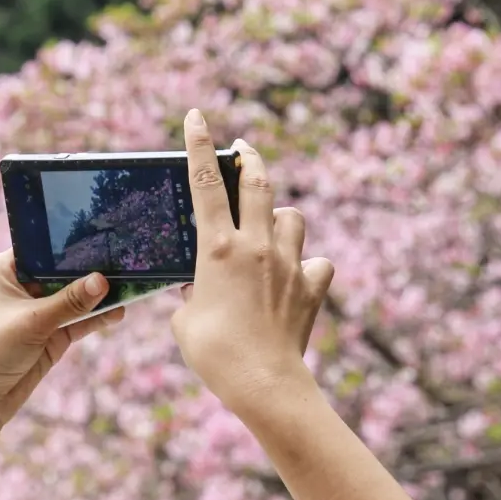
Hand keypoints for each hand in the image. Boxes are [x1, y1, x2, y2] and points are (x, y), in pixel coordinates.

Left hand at [0, 250, 124, 434]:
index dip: (72, 240)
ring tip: (132, 282)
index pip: (45, 247)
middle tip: (125, 255)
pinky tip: (120, 311)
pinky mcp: (53, 334)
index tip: (102, 230)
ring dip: (99, 294)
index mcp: (8, 269)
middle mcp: (25, 285)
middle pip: (65, 271)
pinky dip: (98, 317)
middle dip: (92, 267)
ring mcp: (41, 310)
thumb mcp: (32, 321)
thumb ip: (69, 302)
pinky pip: (80, 321)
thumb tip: (103, 280)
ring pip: (76, 297)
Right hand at [171, 109, 332, 408]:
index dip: (199, 144)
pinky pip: (316, 262)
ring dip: (281, 218)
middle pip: (257, 183)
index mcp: (218, 248)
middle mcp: (257, 246)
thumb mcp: (184, 320)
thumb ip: (192, 295)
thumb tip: (202, 290)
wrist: (264, 382)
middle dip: (250, 158)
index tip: (198, 117)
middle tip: (244, 148)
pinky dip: (307, 265)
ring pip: (292, 217)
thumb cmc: (214, 353)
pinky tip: (298, 277)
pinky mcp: (311, 287)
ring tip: (271, 230)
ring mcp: (288, 263)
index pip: (205, 183)